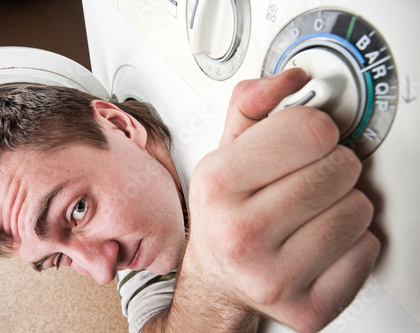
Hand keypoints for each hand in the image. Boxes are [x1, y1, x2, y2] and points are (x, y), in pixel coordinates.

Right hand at [185, 68, 379, 331]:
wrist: (219, 276)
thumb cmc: (225, 212)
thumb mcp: (226, 150)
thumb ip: (254, 103)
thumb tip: (291, 78)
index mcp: (217, 185)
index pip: (310, 129)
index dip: (314, 129)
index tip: (303, 141)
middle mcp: (239, 235)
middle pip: (341, 169)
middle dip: (332, 166)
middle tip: (307, 179)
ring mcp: (272, 277)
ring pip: (360, 210)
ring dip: (344, 204)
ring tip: (310, 212)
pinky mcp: (305, 309)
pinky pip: (367, 251)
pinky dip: (352, 243)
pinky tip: (318, 243)